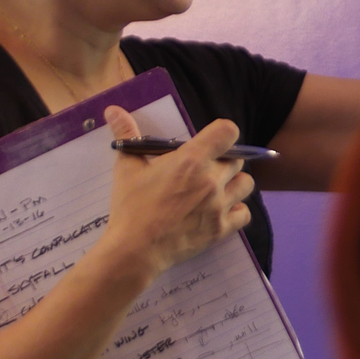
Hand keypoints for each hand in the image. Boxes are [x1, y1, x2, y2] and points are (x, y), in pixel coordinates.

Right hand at [100, 106, 254, 275]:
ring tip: (215, 189)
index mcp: (192, 160)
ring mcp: (219, 206)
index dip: (223, 134)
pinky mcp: (221, 229)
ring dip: (234, 183)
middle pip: (236, 160)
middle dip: (223, 161)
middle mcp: (212, 180)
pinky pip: (245, 213)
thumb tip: (113, 109)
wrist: (135, 250)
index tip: (211, 142)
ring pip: (246, 184)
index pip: (228, 132)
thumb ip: (126, 134)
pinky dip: (236, 211)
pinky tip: (219, 211)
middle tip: (203, 171)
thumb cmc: (130, 206)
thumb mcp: (127, 167)